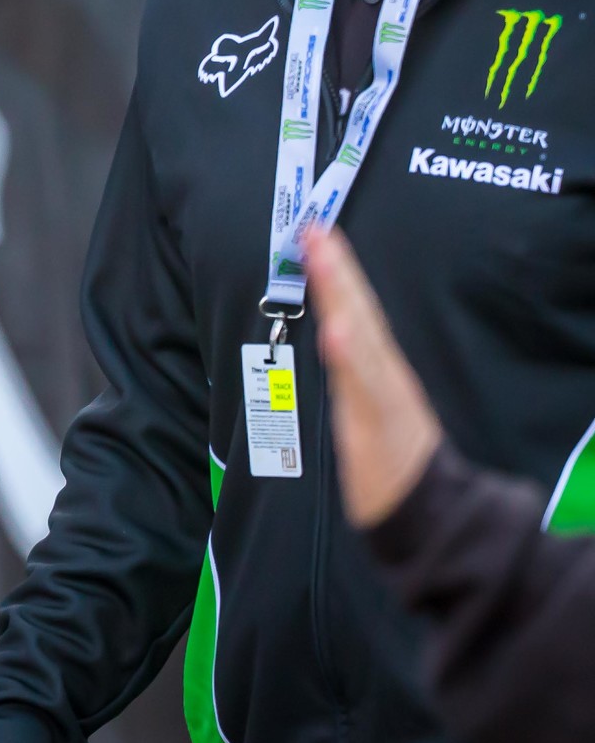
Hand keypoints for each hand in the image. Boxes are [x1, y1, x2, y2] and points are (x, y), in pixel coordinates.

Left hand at [306, 224, 442, 528]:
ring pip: (362, 340)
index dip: (336, 271)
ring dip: (342, 299)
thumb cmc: (394, 459)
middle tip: (316, 229)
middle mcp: (383, 376)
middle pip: (360, 314)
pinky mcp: (381, 429)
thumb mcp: (368, 405)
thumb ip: (353, 369)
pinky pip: (366, 390)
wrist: (428, 513)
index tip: (314, 230)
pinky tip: (337, 333)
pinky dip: (352, 360)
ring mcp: (383, 400)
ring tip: (324, 262)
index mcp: (376, 370)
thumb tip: (335, 332)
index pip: (355, 310)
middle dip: (337, 271)